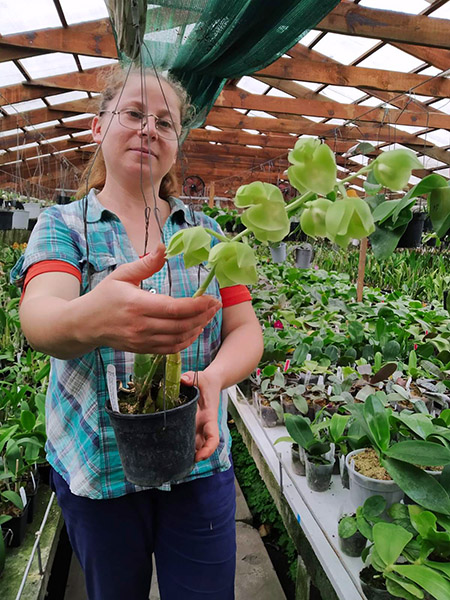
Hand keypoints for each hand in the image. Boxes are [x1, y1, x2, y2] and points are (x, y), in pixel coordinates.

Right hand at [83, 244, 220, 353]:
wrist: (84, 324)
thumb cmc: (103, 296)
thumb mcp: (121, 275)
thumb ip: (145, 264)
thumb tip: (164, 247)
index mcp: (137, 304)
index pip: (174, 308)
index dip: (197, 305)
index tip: (211, 299)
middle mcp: (140, 325)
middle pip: (180, 325)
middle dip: (203, 316)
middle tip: (215, 306)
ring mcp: (141, 340)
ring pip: (178, 339)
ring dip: (197, 328)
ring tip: (208, 316)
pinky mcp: (142, 349)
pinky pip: (170, 349)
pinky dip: (186, 341)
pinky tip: (194, 330)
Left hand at [180, 370, 221, 462]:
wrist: (210, 382)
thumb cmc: (205, 381)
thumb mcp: (200, 377)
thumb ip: (190, 377)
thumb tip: (182, 380)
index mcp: (209, 417)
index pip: (213, 437)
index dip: (208, 449)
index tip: (199, 457)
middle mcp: (204, 425)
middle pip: (202, 446)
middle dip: (193, 457)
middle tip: (179, 465)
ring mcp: (197, 426)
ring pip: (194, 444)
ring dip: (186, 453)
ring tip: (171, 462)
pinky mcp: (190, 424)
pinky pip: (186, 437)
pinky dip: (180, 444)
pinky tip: (167, 449)